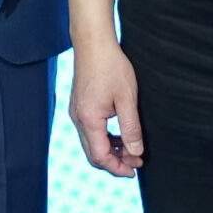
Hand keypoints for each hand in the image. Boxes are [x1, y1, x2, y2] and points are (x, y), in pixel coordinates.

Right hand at [68, 38, 143, 177]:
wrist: (93, 43)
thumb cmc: (111, 66)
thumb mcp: (127, 98)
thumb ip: (131, 128)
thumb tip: (136, 152)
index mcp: (89, 120)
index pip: (100, 157)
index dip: (118, 167)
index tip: (134, 170)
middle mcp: (78, 119)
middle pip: (93, 154)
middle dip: (114, 162)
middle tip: (135, 163)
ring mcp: (76, 112)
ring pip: (91, 144)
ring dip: (110, 151)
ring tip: (130, 149)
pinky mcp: (78, 106)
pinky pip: (89, 131)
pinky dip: (104, 138)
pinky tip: (119, 135)